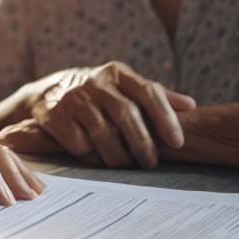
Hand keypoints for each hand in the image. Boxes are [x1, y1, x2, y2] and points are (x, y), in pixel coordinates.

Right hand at [0, 62, 196, 168]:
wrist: (47, 92)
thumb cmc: (99, 93)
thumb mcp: (124, 86)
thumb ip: (157, 96)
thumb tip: (191, 106)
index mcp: (118, 73)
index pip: (148, 92)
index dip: (165, 118)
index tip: (178, 142)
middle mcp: (97, 83)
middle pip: (126, 115)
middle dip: (143, 143)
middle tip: (151, 163)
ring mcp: (75, 100)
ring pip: (103, 134)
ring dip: (119, 156)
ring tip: (128, 166)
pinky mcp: (56, 118)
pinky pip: (81, 145)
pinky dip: (95, 158)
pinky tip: (102, 162)